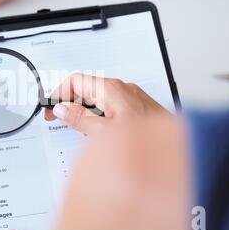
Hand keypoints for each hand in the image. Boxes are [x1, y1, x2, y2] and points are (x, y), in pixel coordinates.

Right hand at [44, 73, 168, 135]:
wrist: (178, 148)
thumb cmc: (147, 139)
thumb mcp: (104, 132)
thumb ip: (79, 119)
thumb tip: (61, 109)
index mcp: (111, 89)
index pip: (75, 81)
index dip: (59, 93)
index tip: (51, 107)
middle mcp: (121, 88)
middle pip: (85, 87)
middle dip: (68, 100)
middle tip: (56, 115)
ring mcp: (130, 96)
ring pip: (97, 96)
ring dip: (82, 107)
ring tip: (73, 123)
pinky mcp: (135, 106)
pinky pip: (109, 103)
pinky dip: (97, 112)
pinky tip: (94, 127)